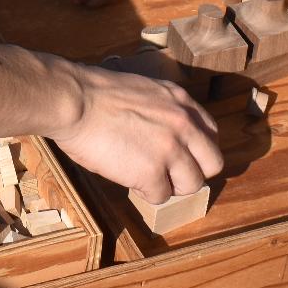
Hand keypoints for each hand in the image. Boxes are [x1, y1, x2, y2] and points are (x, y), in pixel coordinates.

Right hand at [45, 58, 222, 204]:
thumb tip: (166, 134)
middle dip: (192, 172)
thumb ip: (164, 111)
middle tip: (169, 173)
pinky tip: (127, 178)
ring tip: (145, 177)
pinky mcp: (151, 172)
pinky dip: (144, 192)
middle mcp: (184, 124)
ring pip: (192, 184)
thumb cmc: (96, 95)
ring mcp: (170, 149)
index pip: (211, 134)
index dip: (196, 149)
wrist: (75, 101)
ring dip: (170, 185)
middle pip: (212, 163)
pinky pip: (161, 196)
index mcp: (181, 102)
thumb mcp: (145, 91)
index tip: (181, 155)